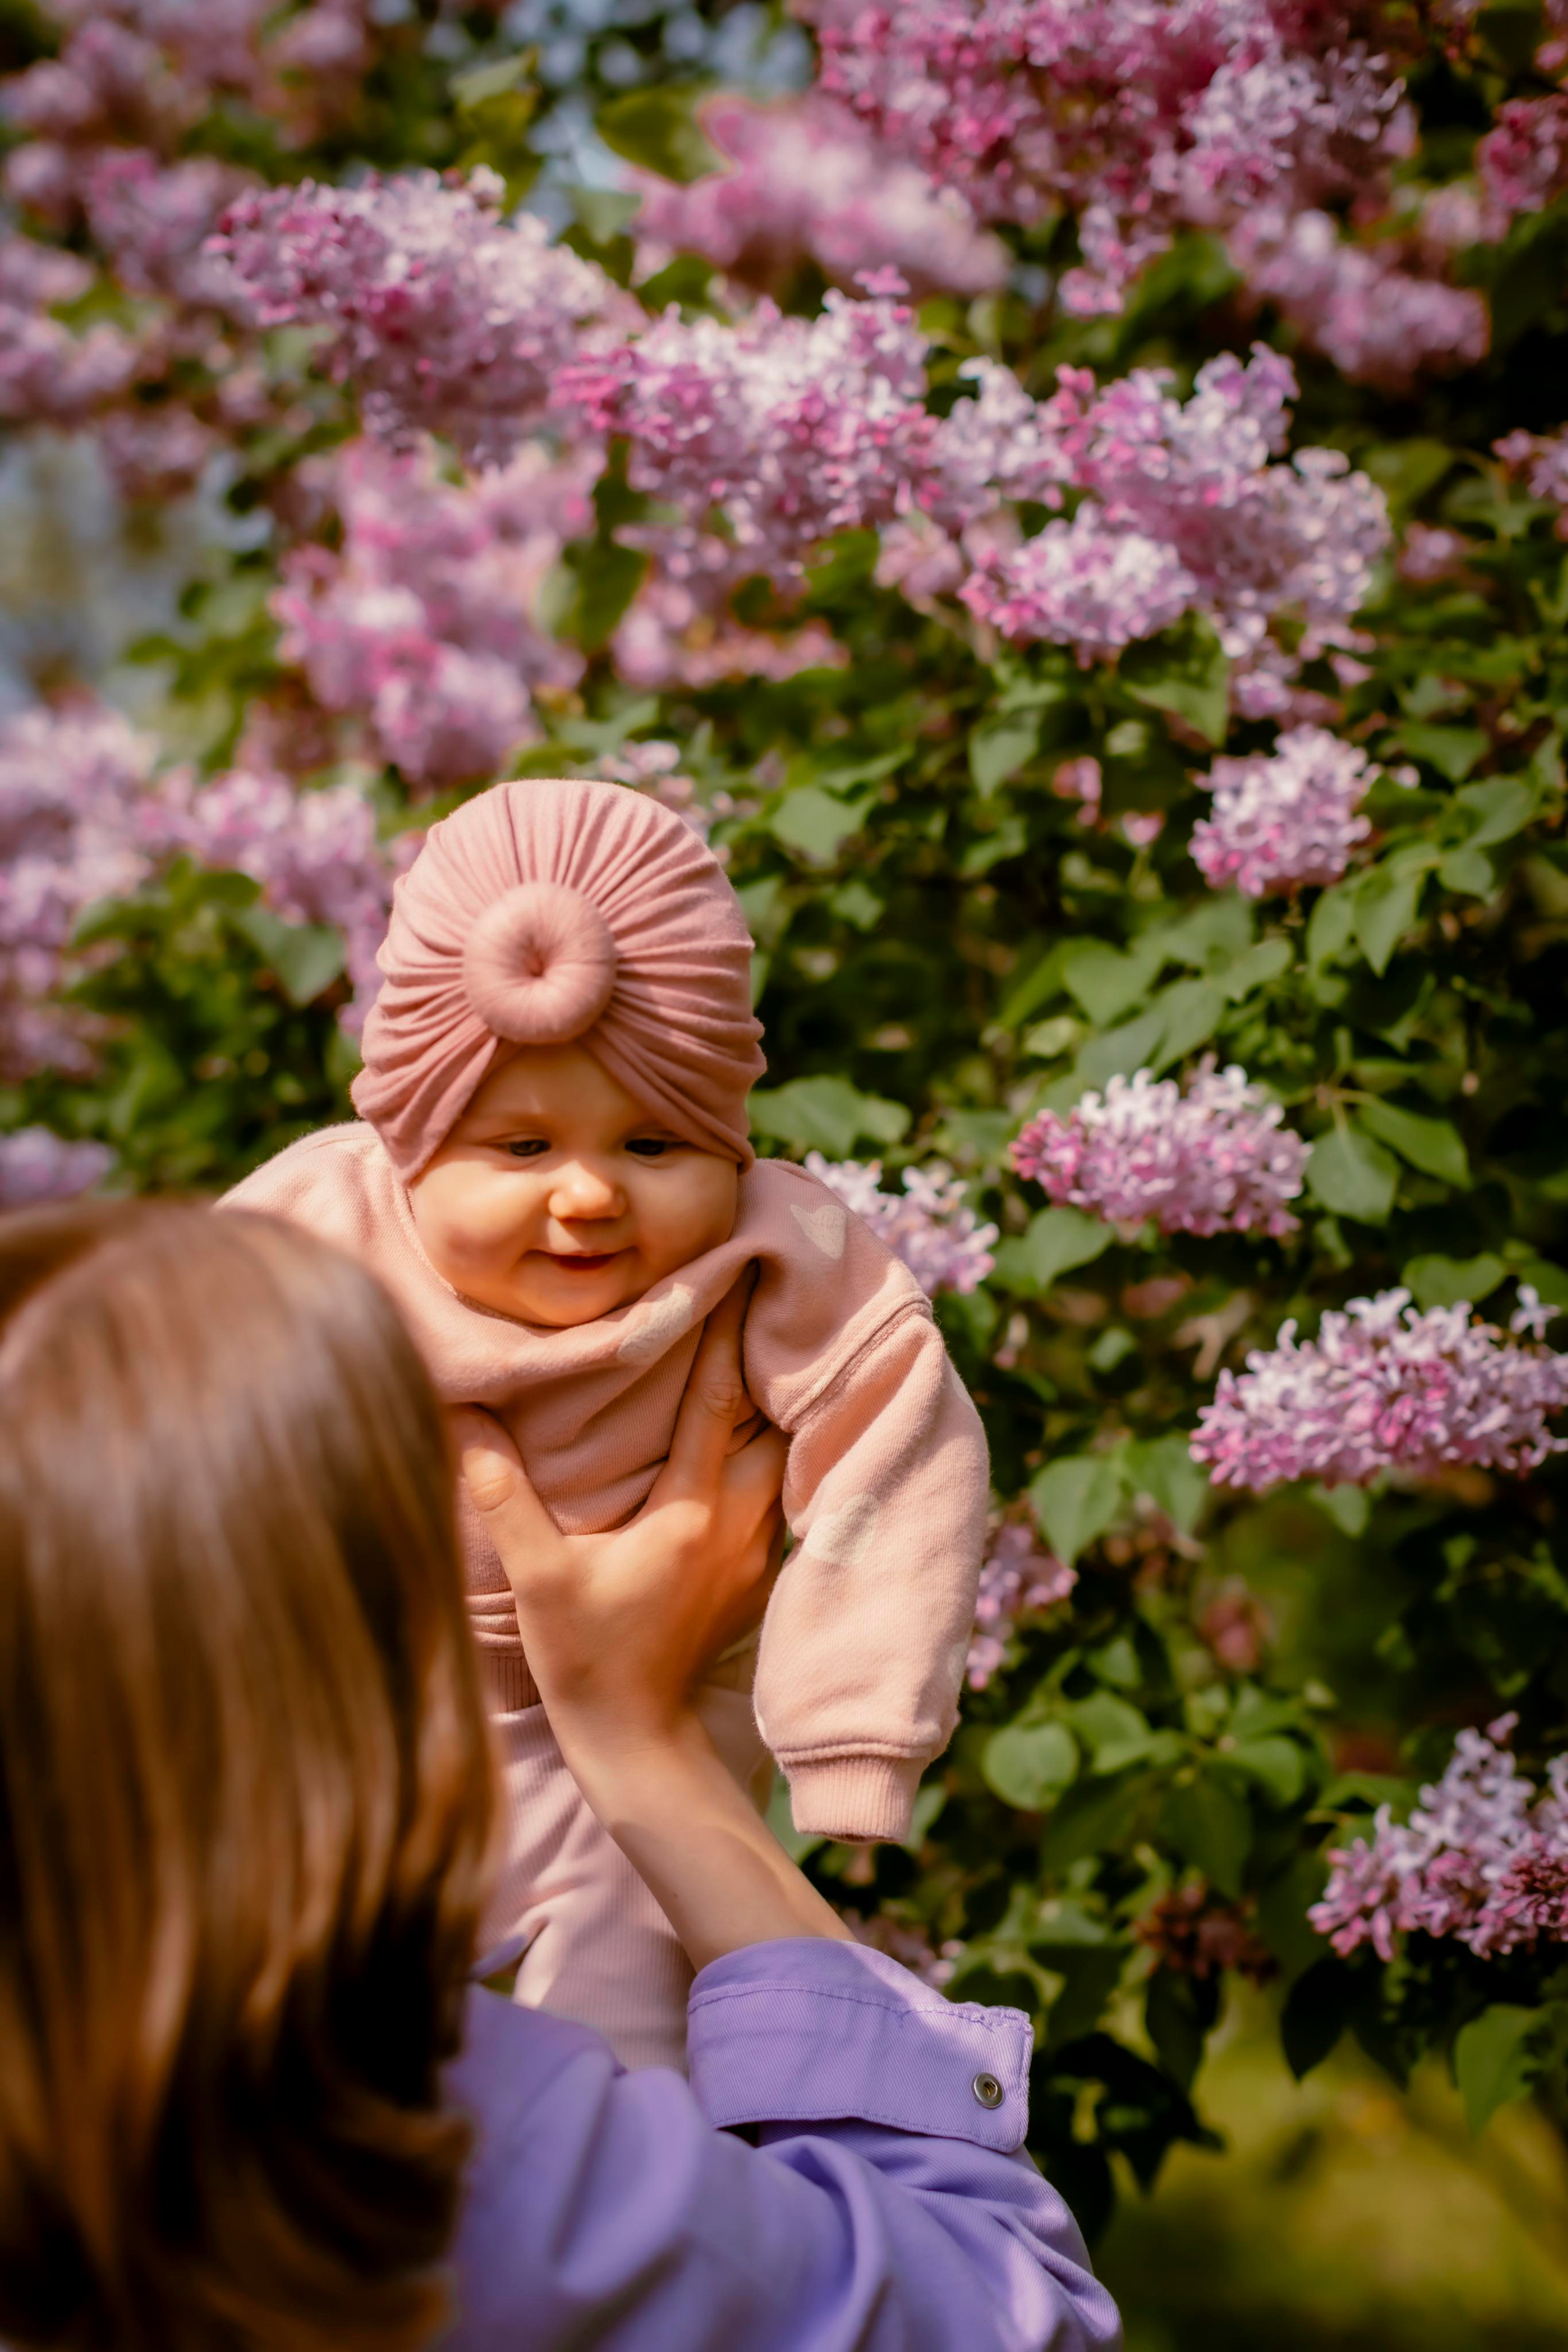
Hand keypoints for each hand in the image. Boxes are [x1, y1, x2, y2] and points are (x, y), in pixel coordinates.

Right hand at [455, 1275, 786, 1758]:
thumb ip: (503, 1497)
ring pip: (780, 1450)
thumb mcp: (538, 1580)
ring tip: (759, 1343)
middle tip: (757, 1290)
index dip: (724, 1332)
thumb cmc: (589, 1662)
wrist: (640, 1742)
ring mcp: (755, 1547)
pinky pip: (775, 1486)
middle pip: (769, 1415)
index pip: (718, 1400)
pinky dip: (768, 1447)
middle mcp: (739, 1521)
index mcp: (692, 1512)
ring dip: (769, 1400)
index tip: (733, 1273)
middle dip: (764, 1353)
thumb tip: (463, 1419)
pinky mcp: (756, 1570)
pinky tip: (753, 1425)